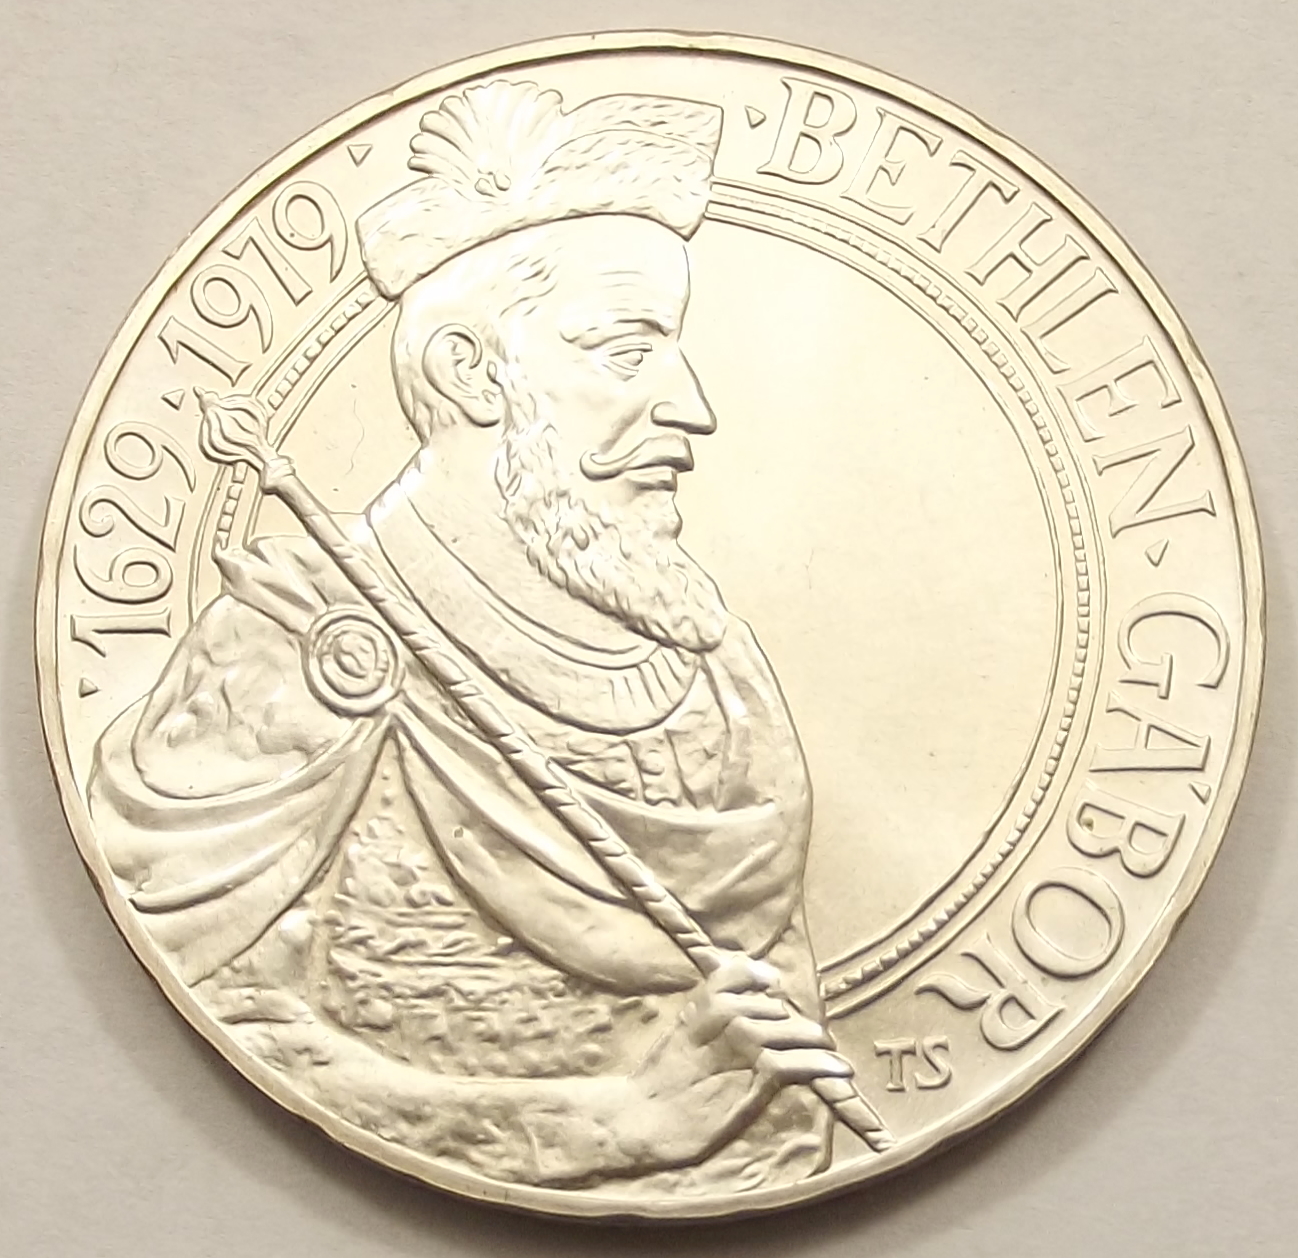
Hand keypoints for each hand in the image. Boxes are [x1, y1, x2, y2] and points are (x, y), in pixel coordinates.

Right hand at [624, 952, 851, 1166]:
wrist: (641, 1118)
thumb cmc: (657, 1082)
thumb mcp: (677, 1034)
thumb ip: (704, 1017)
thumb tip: (737, 1009)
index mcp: (701, 1003)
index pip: (739, 972)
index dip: (760, 977)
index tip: (772, 984)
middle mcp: (726, 1016)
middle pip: (773, 1006)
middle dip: (790, 1020)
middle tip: (804, 1034)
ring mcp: (744, 1044)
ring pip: (792, 1031)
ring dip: (814, 1040)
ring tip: (828, 1049)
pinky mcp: (758, 1076)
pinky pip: (801, 1063)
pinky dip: (823, 1065)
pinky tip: (840, 1071)